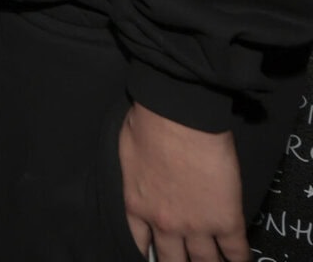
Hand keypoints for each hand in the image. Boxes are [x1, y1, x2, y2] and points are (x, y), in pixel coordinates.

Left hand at [119, 101, 247, 261]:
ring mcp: (197, 226)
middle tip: (186, 261)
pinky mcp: (226, 220)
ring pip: (204, 260)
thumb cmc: (148, 126)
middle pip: (173, 259)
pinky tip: (239, 261)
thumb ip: (137, 179)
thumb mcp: (129, 157)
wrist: (178, 119)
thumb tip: (145, 179)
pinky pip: (235, 250)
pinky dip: (238, 259)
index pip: (141, 243)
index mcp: (137, 206)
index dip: (151, 252)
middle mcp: (165, 224)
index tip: (159, 255)